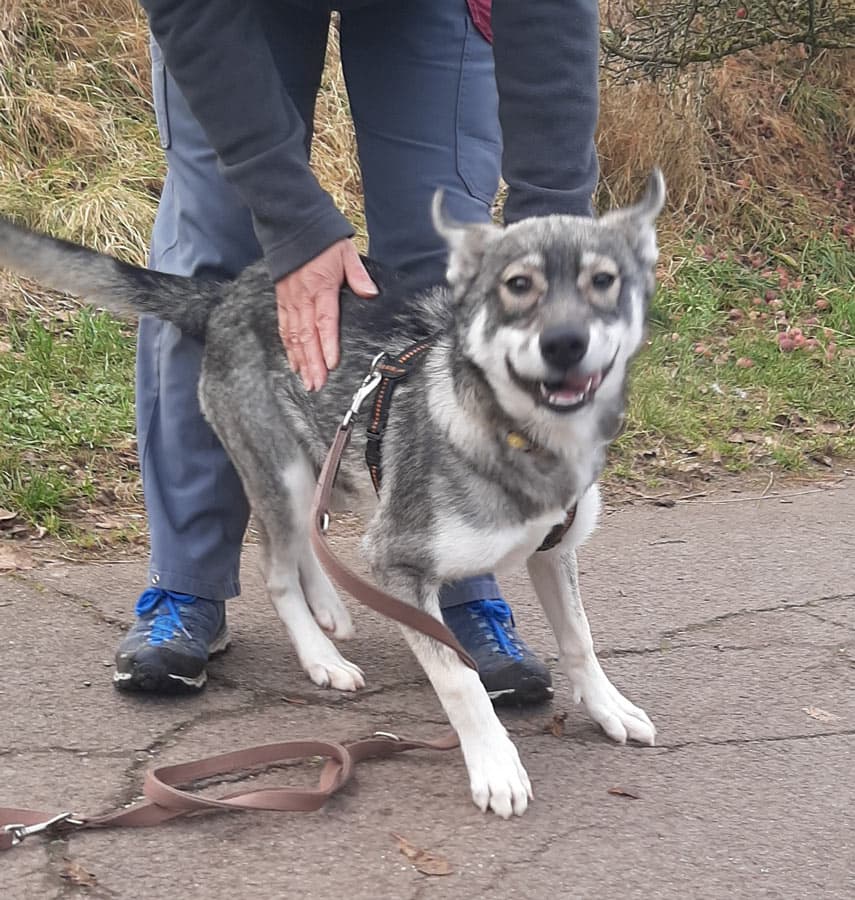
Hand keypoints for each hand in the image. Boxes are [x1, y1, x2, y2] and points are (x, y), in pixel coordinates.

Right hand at [275, 238, 376, 390]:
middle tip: (316, 385)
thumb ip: (358, 276)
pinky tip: (294, 363)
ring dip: (300, 361)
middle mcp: (302, 298)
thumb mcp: (346, 253)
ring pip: (293, 336)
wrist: (292, 226)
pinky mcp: (282, 300)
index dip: (327, 345)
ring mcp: (290, 301)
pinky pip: (284, 328)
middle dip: (312, 363)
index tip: (331, 364)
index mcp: (320, 288)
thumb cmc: (323, 241)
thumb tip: (370, 294)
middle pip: (307, 336)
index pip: (325, 322)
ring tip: (306, 381)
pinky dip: (288, 347)